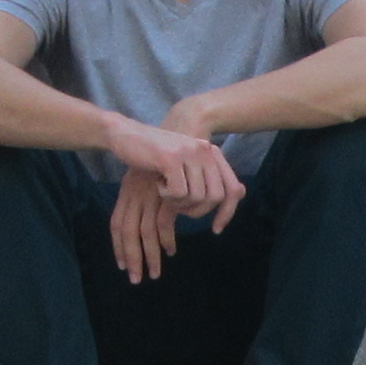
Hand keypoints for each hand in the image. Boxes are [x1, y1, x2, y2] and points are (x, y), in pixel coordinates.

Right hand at [102, 116, 242, 280]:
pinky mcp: (172, 158)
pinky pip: (178, 193)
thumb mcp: (185, 164)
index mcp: (210, 152)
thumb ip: (207, 177)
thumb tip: (239, 194)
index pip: (232, 189)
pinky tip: (157, 184)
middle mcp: (204, 150)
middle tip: (177, 207)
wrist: (125, 134)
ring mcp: (189, 153)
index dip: (226, 213)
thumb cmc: (153, 155)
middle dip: (196, 210)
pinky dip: (167, 196)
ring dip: (178, 203)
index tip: (216, 230)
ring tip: (165, 193)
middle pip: (215, 197)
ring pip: (197, 197)